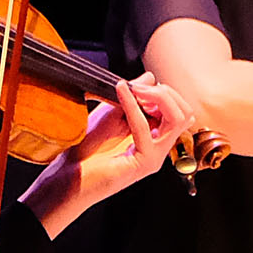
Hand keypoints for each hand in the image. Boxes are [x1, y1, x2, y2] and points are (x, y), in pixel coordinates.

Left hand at [24, 77, 198, 233]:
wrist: (68, 175)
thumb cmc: (84, 149)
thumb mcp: (110, 112)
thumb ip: (132, 96)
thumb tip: (150, 77)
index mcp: (154, 135)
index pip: (178, 109)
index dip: (161, 92)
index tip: (136, 84)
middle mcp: (159, 146)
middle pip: (185, 113)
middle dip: (165, 93)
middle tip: (139, 88)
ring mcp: (155, 156)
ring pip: (178, 119)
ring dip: (157, 98)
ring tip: (134, 90)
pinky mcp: (145, 162)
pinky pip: (147, 129)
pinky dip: (134, 107)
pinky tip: (121, 93)